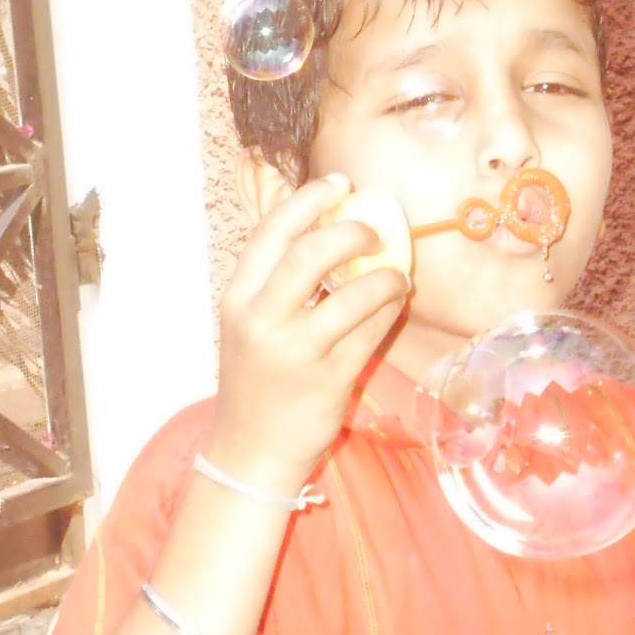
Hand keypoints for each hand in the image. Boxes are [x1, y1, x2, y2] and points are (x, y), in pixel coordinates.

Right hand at [211, 172, 409, 487]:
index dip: (310, 199)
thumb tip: (333, 230)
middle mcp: (261, 320)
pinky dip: (389, 311)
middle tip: (376, 232)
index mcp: (237, 298)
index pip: (272, 231)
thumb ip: (278, 282)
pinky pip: (372, 332)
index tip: (340, 183)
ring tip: (397, 276)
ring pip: (353, 294)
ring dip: (385, 276)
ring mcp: (296, 351)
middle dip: (353, 232)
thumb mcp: (249, 325)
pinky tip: (394, 304)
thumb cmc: (257, 382)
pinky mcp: (329, 379)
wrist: (252, 451)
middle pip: (311, 252)